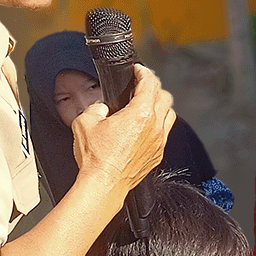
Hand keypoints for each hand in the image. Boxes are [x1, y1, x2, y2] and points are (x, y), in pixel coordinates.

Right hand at [71, 64, 174, 191]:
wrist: (104, 185)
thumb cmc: (96, 158)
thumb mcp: (85, 123)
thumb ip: (95, 108)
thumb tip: (102, 107)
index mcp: (140, 114)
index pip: (150, 84)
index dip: (144, 72)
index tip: (138, 70)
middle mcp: (154, 126)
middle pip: (165, 96)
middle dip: (153, 87)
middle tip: (142, 85)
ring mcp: (159, 141)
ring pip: (170, 114)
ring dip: (160, 105)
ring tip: (148, 103)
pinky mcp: (158, 154)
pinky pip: (165, 132)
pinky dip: (159, 123)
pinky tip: (147, 125)